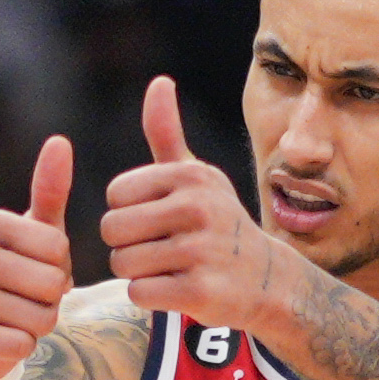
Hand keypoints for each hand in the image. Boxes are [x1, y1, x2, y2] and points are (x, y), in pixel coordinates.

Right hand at [0, 133, 73, 379]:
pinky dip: (23, 348)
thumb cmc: (18, 277)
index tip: (38, 269)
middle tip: (31, 299)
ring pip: (37, 317)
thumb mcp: (39, 234)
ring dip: (40, 325)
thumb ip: (50, 190)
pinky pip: (18, 345)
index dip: (61, 266)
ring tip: (18, 318)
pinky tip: (4, 339)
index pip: (57, 246)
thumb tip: (59, 141)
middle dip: (53, 300)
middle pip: (49, 282)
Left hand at [103, 76, 288, 331]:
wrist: (266, 281)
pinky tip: (175, 291)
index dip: (127, 213)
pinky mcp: (200, 292)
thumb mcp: (196, 177)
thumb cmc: (218, 223)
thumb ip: (166, 134)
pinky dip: (149, 297)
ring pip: (123, 264)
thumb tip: (159, 82)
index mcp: (191, 177)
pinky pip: (139, 293)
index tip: (156, 221)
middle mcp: (197, 209)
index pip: (116, 195)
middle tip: (157, 251)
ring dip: (136, 273)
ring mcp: (200, 252)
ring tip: (168, 270)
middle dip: (125, 246)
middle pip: (113, 230)